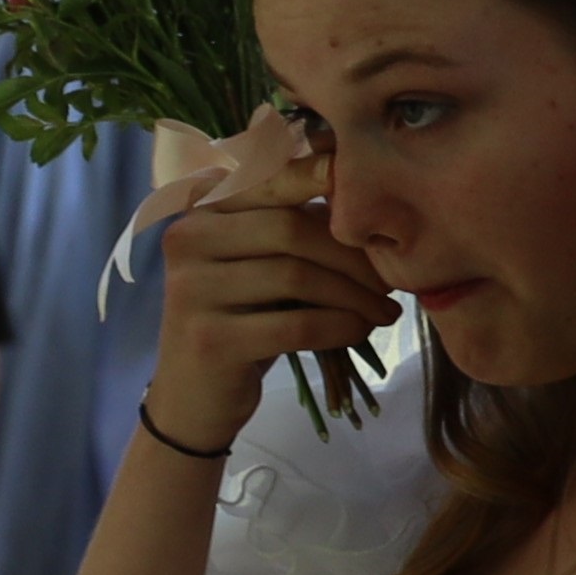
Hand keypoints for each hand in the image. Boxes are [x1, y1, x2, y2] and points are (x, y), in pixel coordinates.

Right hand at [145, 117, 387, 447]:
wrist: (193, 396)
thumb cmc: (237, 318)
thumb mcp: (255, 263)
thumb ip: (290, 224)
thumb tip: (364, 191)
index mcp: (198, 210)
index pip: (269, 179)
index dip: (323, 178)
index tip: (373, 199)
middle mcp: (186, 240)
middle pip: (289, 229)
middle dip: (351, 255)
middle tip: (389, 281)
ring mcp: (192, 290)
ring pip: (297, 277)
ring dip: (354, 295)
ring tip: (383, 311)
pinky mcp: (211, 340)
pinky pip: (297, 324)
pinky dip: (341, 326)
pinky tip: (360, 330)